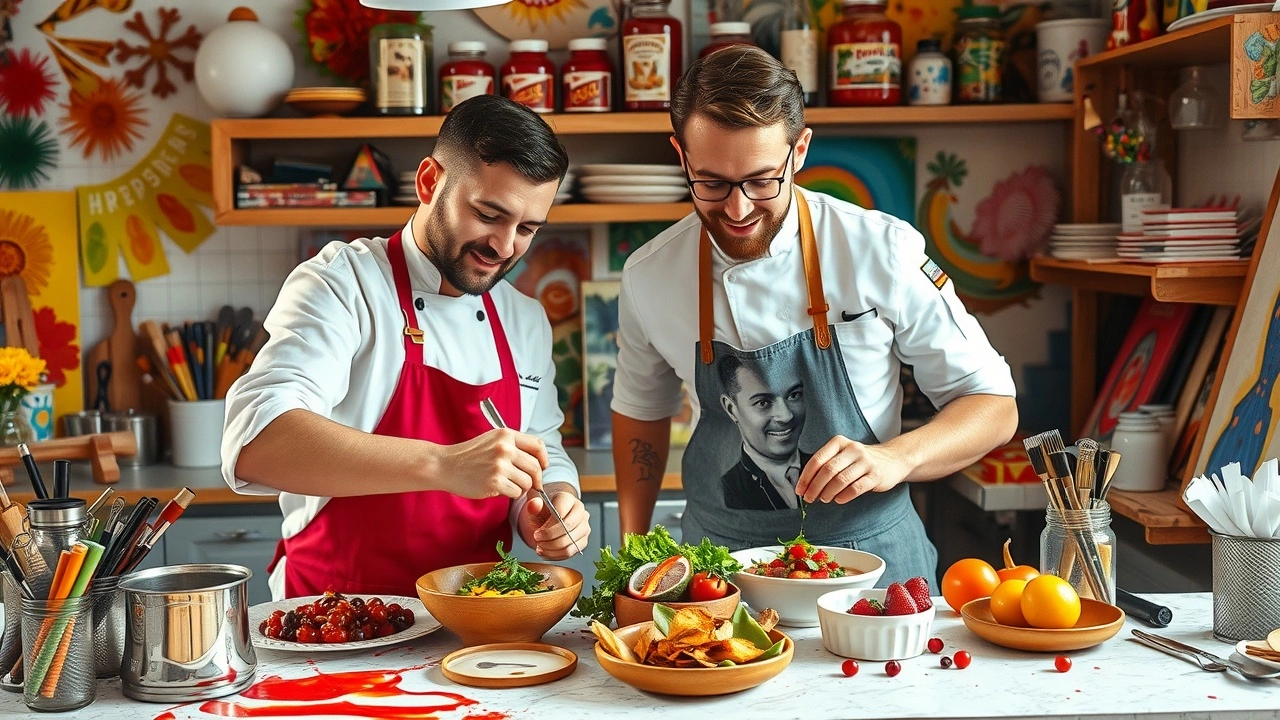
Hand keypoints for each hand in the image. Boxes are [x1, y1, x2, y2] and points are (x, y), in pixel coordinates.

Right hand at [432, 428, 547, 499]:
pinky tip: (499, 489)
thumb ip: (513, 445)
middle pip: (535, 467)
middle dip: (535, 479)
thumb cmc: (468, 455)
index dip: (544, 459)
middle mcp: (505, 448)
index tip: (542, 467)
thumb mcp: (491, 440)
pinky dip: (511, 494)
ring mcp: (500, 465)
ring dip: (521, 488)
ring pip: (527, 482)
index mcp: (506, 435)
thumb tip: (537, 461)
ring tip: (508, 485)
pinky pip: (516, 492)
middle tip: (530, 484)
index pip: (538, 445)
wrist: (445, 465)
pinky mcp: (494, 482)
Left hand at [518, 487, 590, 559]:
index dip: (548, 525)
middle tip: (537, 540)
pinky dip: (555, 555)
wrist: (549, 519)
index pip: (562, 512)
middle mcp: (581, 512)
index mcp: (569, 499)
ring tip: (540, 546)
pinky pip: (570, 552)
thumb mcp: (534, 505)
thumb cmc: (543, 511)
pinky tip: (546, 551)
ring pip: (569, 543)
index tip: (537, 533)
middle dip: (549, 537)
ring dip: (551, 548)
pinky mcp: (583, 541)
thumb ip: (533, 503)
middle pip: (568, 527)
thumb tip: (534, 504)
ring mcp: (584, 528)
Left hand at [795, 436, 910, 503]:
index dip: (806, 477)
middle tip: (810, 498)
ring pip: (841, 479)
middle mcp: (853, 449)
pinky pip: (856, 488)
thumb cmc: (861, 461)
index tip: (800, 490)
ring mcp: (866, 461)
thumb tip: (805, 484)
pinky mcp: (876, 475)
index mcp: (839, 442)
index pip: (817, 459)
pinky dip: (844, 496)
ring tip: (824, 499)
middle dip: (815, 487)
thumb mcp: (843, 455)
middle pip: (828, 470)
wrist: (893, 460)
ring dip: (828, 492)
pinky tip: (839, 500)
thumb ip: (826, 464)